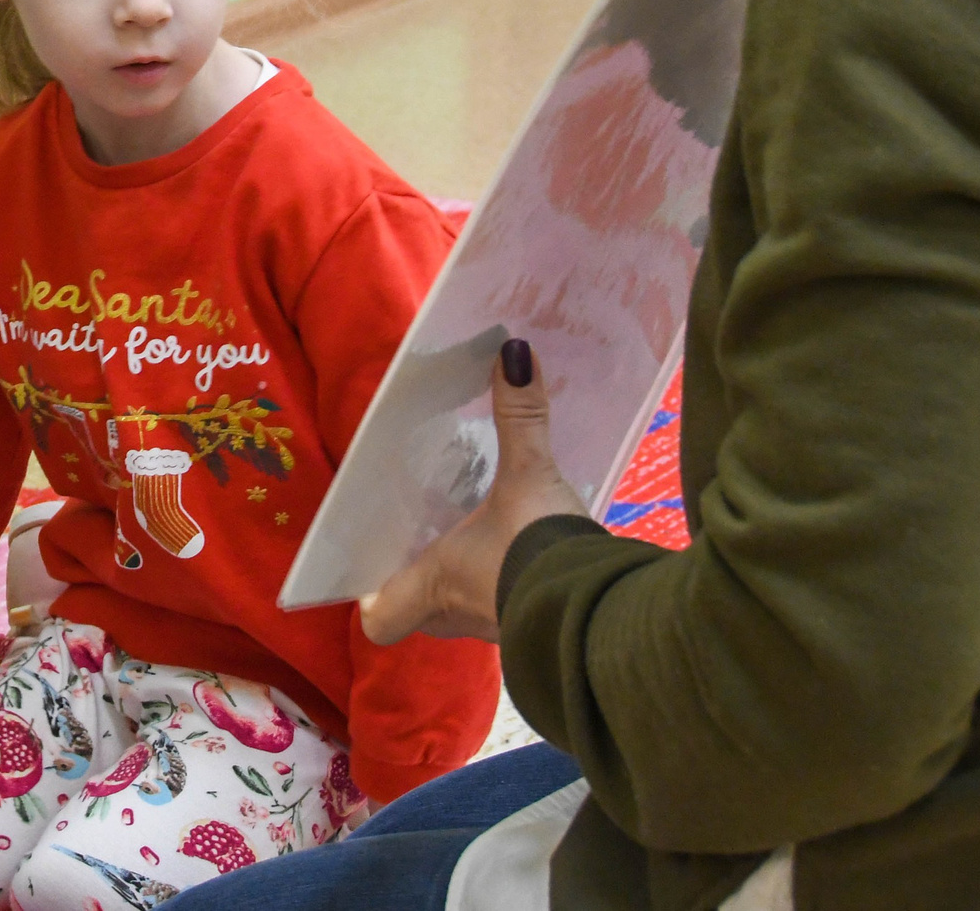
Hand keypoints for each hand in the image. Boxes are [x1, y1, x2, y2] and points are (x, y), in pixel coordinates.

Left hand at [361, 339, 588, 644]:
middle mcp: (458, 616)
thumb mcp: (528, 475)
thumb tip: (514, 353)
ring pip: (459, 613)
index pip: (378, 620)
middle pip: (417, 614)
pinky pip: (501, 608)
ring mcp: (497, 627)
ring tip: (470, 535)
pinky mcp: (534, 625)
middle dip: (418, 580)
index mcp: (434, 584)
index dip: (372, 597)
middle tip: (423, 536)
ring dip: (461, 582)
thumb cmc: (541, 547)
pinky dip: (503, 583)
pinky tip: (519, 548)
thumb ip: (520, 417)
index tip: (376, 564)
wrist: (607, 604)